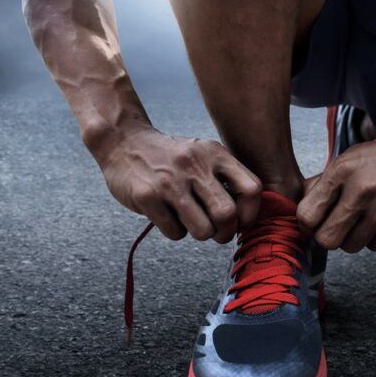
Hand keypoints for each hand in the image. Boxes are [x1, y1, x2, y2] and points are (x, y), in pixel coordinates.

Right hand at [98, 127, 261, 242]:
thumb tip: (246, 216)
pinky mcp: (147, 197)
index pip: (251, 189)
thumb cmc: (173, 158)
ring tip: (192, 222)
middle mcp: (194, 165)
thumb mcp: (203, 155)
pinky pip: (175, 232)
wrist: (124, 142)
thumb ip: (226, 178)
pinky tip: (169, 216)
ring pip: (203, 230)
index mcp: (215, 153)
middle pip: (227, 214)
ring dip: (201, 234)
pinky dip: (175, 232)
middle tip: (218, 233)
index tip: (241, 221)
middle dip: (225, 233)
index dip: (251, 213)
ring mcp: (170, 181)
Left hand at [297, 129, 375, 251]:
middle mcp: (363, 190)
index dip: (308, 223)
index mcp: (343, 171)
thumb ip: (322, 184)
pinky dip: (375, 237)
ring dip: (353, 238)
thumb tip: (298, 210)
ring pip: (351, 246)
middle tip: (338, 226)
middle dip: (329, 236)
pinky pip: (375, 246)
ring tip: (363, 219)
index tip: (316, 221)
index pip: (307, 215)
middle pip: (327, 239)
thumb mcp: (349, 159)